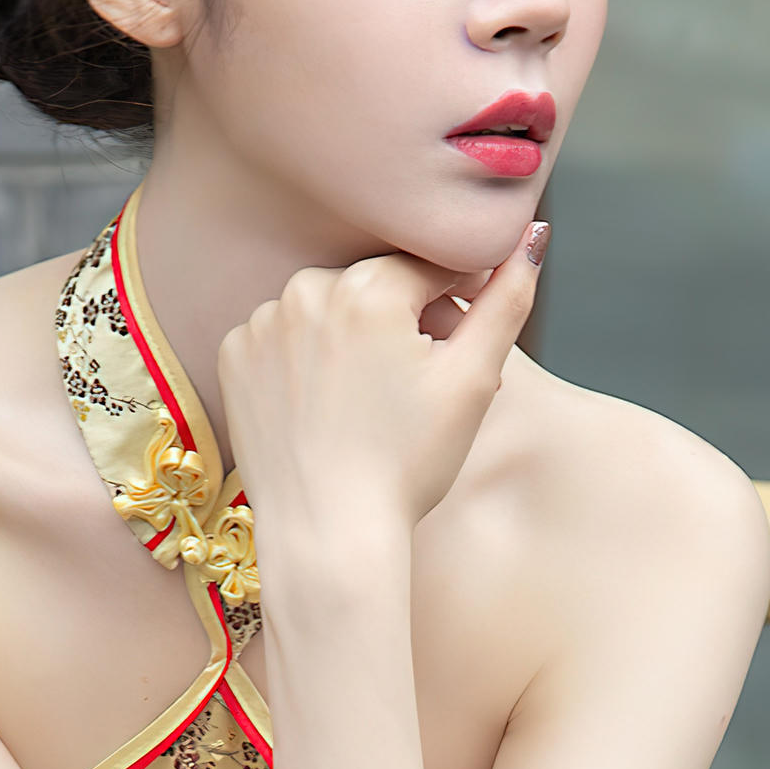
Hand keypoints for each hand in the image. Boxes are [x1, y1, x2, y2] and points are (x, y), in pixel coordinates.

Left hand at [215, 221, 548, 556]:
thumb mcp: (473, 380)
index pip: (430, 268)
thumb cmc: (406, 464)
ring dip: (355, 336)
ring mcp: (263, 322)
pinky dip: (307, 359)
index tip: (459, 350)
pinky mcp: (235, 354)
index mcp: (368, 287)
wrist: (328, 533)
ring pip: (329, 309)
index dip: (457, 305)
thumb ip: (508, 299)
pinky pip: (284, 337)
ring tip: (372, 400)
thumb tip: (534, 235)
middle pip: (377, 286)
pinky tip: (326, 405)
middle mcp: (306, 289)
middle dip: (406, 320)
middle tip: (420, 386)